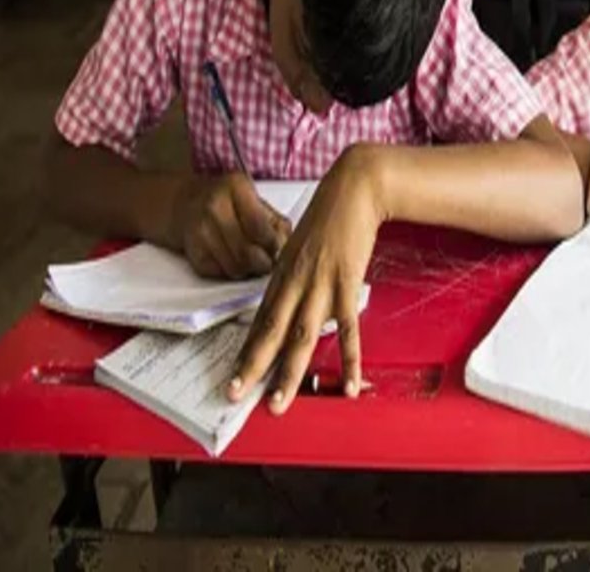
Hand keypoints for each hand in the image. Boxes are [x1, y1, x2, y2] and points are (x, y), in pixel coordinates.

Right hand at [173, 173, 289, 278]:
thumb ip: (276, 222)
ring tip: (253, 262)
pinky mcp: (191, 250)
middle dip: (262, 264)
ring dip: (248, 271)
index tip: (279, 251)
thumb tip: (285, 249)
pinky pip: (218, 273)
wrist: (186, 202)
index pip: (259, 226)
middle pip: (245, 251)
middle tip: (269, 264)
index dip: (273, 246)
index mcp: (236, 188)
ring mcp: (200, 229)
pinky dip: (231, 272)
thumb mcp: (256, 200)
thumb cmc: (229, 201)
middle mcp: (215, 207)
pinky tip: (234, 261)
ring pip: (233, 266)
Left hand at [228, 148, 382, 413]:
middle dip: (253, 366)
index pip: (261, 318)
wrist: (354, 188)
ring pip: (301, 335)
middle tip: (236, 395)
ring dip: (289, 372)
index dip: (247, 348)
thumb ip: (299, 273)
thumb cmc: (330, 214)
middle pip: (271, 330)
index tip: (236, 374)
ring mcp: (320, 283)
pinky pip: (348, 329)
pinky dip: (350, 359)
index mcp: (283, 272)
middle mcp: (295, 281)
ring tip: (280, 402)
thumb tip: (300, 301)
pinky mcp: (346, 282)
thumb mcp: (303, 244)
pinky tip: (349, 383)